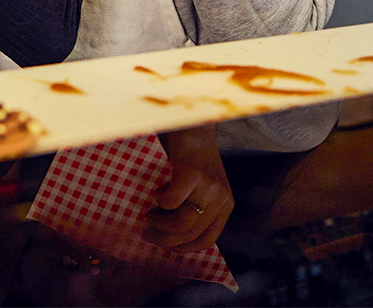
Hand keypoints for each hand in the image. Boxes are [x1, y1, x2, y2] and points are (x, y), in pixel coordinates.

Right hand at [142, 126, 232, 253]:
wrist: (192, 123)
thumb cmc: (190, 156)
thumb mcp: (200, 187)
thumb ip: (194, 207)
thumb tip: (169, 237)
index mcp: (225, 204)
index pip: (206, 240)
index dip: (182, 249)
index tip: (163, 245)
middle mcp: (222, 198)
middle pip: (191, 235)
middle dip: (164, 240)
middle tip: (146, 234)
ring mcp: (209, 186)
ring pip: (181, 223)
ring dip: (159, 224)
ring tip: (147, 215)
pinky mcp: (192, 174)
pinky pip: (171, 202)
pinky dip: (159, 201)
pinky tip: (156, 191)